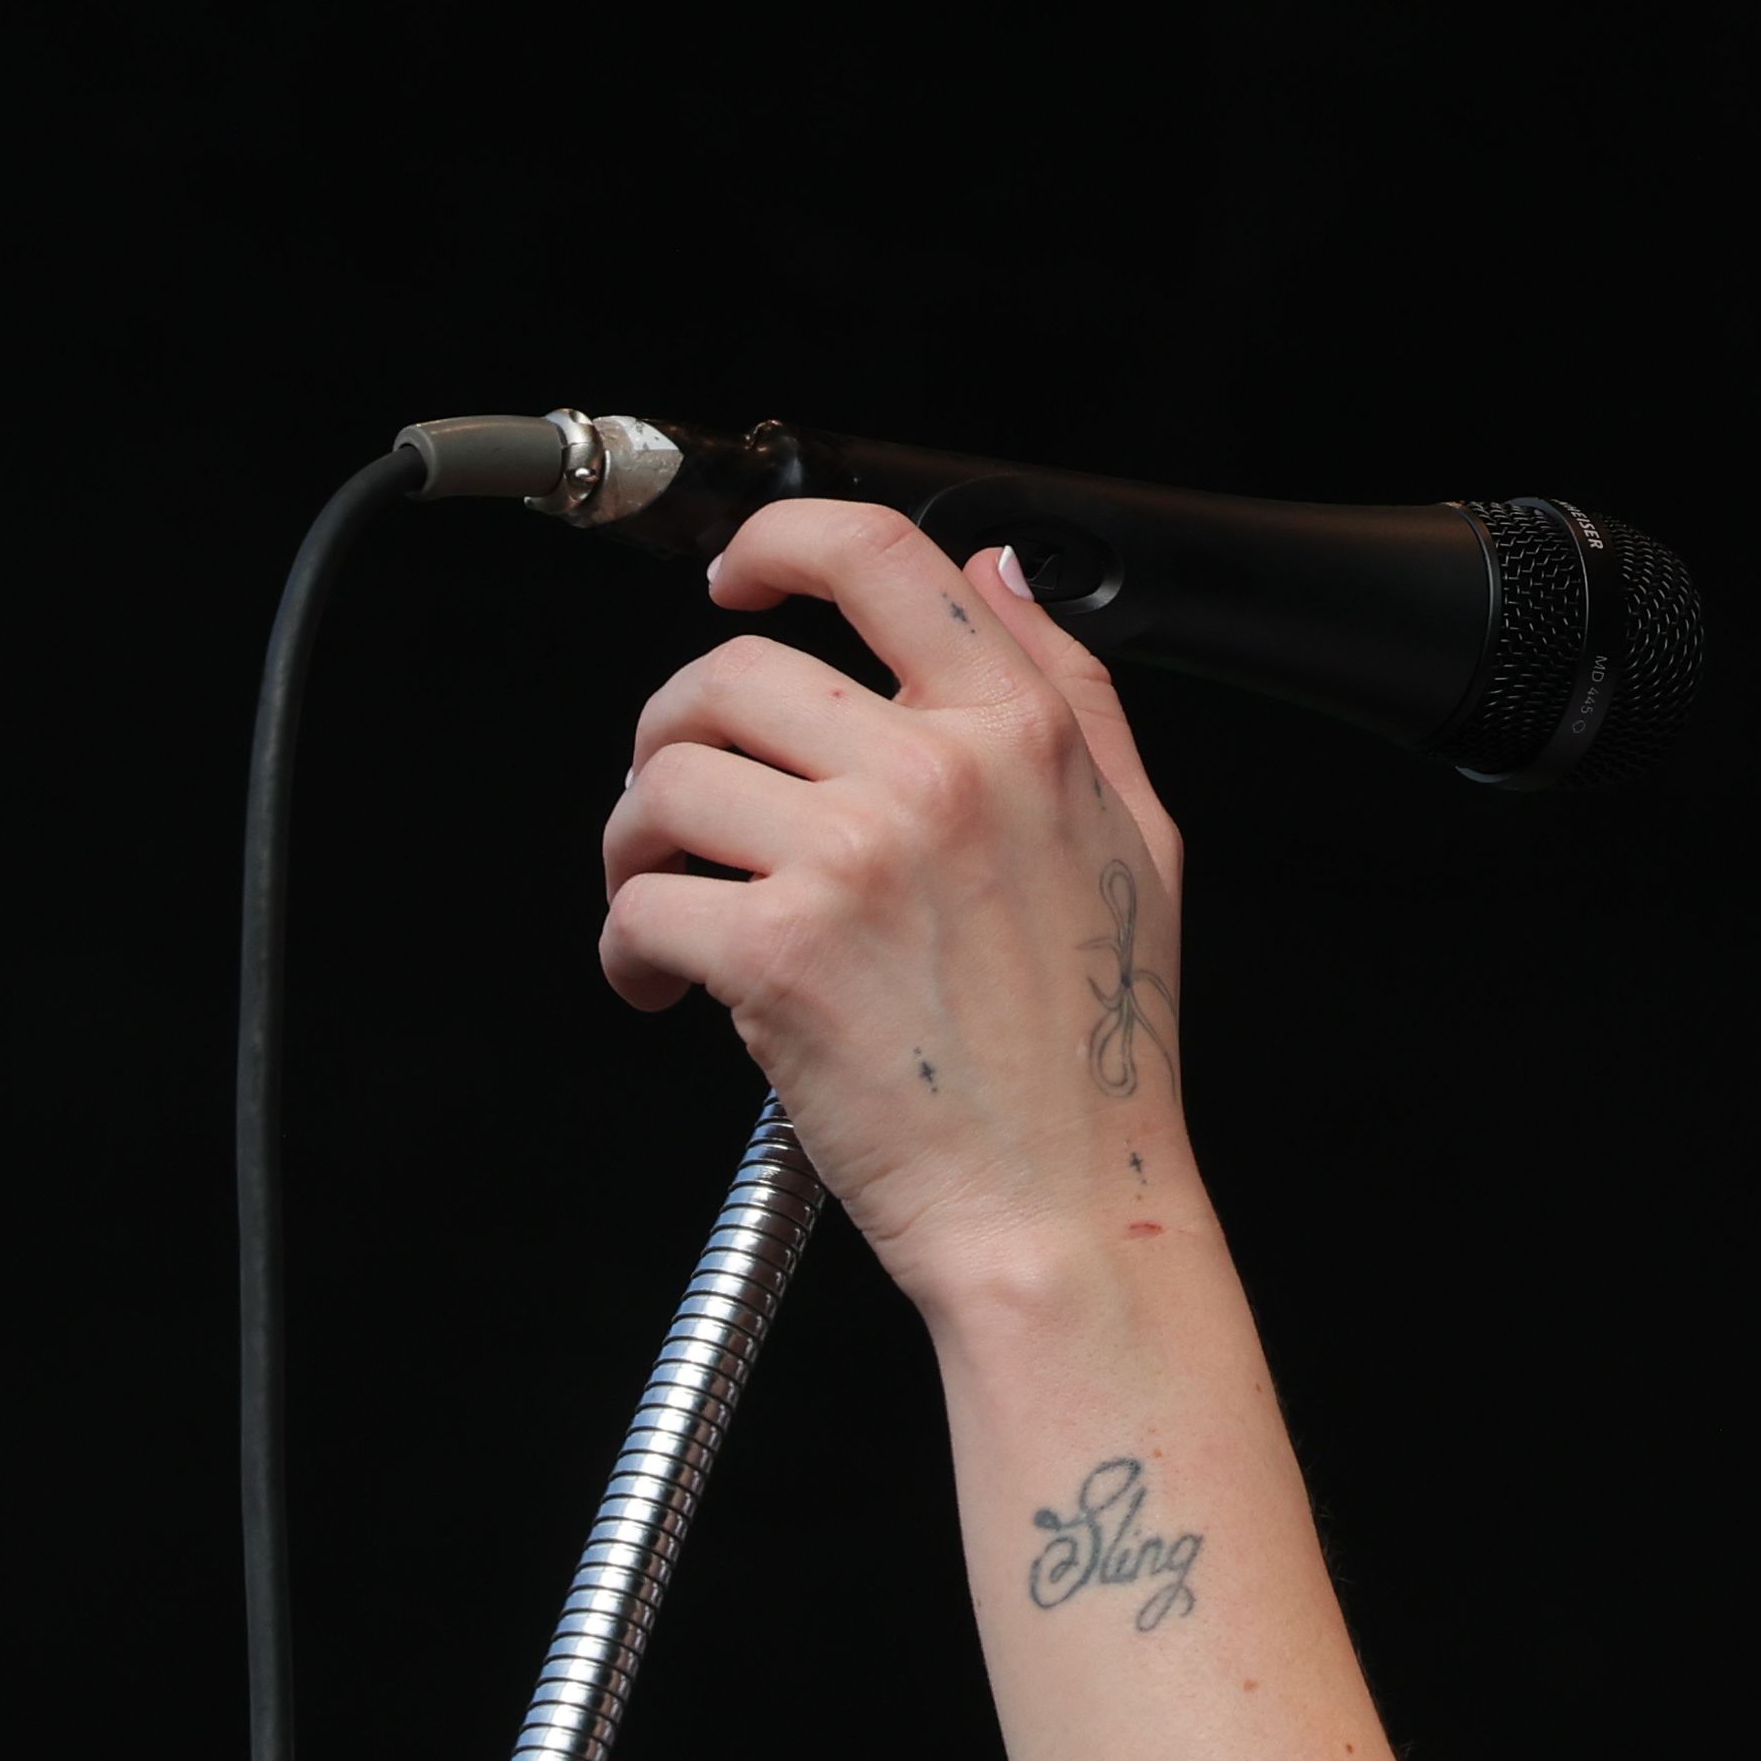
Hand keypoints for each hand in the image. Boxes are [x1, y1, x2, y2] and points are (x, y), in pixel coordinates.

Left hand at [593, 499, 1198, 1303]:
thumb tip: (996, 571)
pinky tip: (662, 985)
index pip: (877, 556)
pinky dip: (626, 949)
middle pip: (732, 673)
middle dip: (672, 736)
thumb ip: (1070, 688)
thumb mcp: (1134, 839)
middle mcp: (936, 774)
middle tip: (677, 808)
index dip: (777, 542)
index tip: (735, 576)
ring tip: (664, 902)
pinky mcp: (778, 953)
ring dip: (634, 843)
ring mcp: (853, 859)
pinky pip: (643, 904)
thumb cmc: (1096, 1060)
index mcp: (1021, 731)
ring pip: (667, 781)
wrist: (1066, 1217)